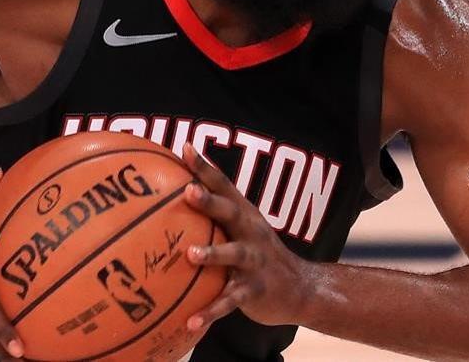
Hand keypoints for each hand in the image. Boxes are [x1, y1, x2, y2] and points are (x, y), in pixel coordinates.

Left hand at [180, 144, 309, 329]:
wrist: (299, 288)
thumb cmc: (256, 253)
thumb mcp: (240, 228)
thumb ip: (212, 214)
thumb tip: (169, 196)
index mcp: (244, 215)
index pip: (224, 185)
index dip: (205, 167)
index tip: (185, 148)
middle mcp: (250, 233)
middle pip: (230, 212)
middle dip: (210, 200)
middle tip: (188, 192)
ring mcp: (255, 261)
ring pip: (234, 255)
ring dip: (213, 253)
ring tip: (191, 254)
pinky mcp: (254, 290)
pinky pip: (230, 301)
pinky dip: (211, 311)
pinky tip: (191, 321)